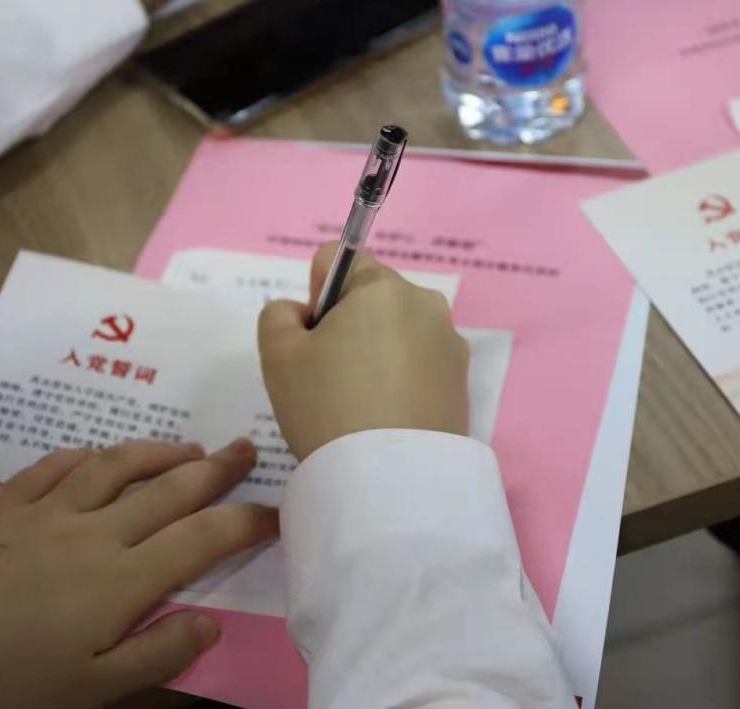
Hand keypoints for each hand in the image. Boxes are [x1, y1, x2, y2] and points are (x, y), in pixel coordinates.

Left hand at [0, 440, 276, 708]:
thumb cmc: (4, 685)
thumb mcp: (90, 690)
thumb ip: (158, 654)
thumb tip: (213, 622)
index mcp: (123, 581)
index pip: (203, 540)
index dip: (247, 522)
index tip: (278, 512)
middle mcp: (94, 532)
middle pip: (169, 489)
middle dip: (217, 469)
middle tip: (248, 449)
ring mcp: (46, 511)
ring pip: (116, 466)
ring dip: (158, 451)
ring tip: (187, 445)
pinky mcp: (1, 505)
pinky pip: (54, 465)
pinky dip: (87, 454)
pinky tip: (98, 454)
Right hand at [258, 243, 469, 460]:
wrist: (391, 482)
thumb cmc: (328, 407)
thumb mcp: (277, 356)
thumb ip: (278, 315)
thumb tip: (303, 313)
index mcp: (382, 287)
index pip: (339, 258)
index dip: (316, 293)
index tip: (314, 338)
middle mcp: (425, 304)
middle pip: (371, 296)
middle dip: (348, 324)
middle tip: (330, 378)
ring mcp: (450, 344)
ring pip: (397, 331)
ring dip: (376, 352)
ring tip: (359, 405)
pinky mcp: (462, 383)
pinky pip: (420, 365)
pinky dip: (401, 380)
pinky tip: (386, 418)